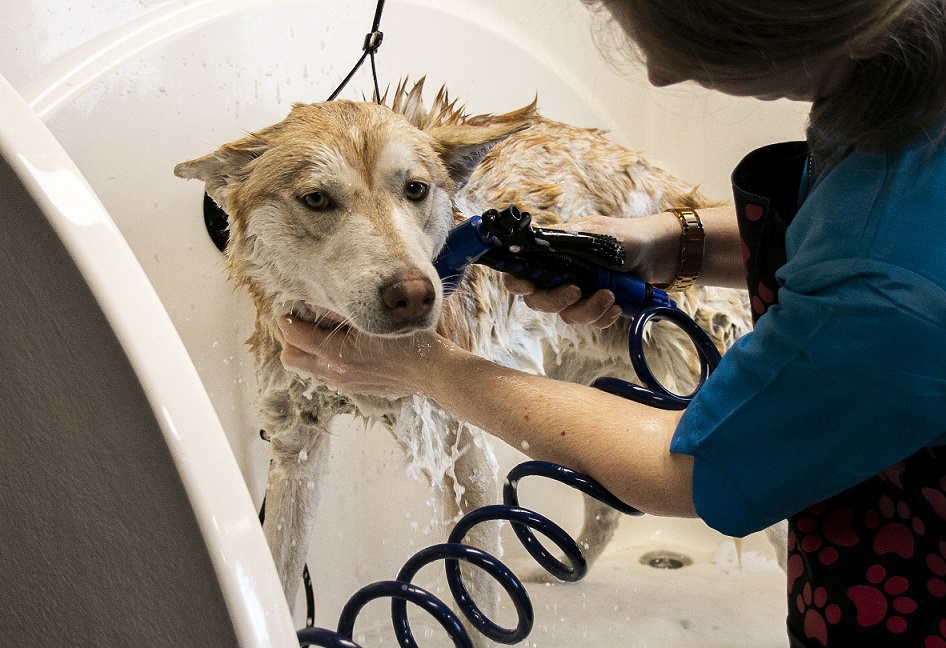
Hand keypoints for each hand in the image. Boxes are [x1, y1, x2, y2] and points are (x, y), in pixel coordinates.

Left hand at [276, 315, 443, 398]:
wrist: (433, 372)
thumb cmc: (409, 341)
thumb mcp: (374, 320)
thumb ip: (340, 312)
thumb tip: (311, 302)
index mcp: (337, 354)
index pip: (293, 335)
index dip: (286, 318)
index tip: (288, 307)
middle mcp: (336, 373)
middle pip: (291, 358)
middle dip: (290, 339)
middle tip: (299, 321)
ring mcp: (345, 384)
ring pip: (309, 368)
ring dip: (308, 350)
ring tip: (322, 332)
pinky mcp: (356, 389)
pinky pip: (328, 374)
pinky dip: (327, 359)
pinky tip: (345, 346)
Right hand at [501, 213, 676, 327]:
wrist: (658, 254)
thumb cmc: (626, 237)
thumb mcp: (595, 233)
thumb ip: (565, 240)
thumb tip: (537, 242)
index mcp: (552, 253)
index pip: (519, 269)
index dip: (516, 281)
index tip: (528, 286)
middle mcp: (558, 274)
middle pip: (536, 300)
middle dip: (555, 301)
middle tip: (576, 291)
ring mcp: (576, 293)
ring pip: (564, 315)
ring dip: (587, 310)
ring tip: (611, 296)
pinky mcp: (593, 306)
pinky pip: (587, 322)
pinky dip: (602, 318)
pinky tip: (617, 307)